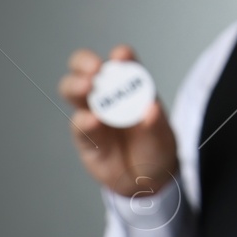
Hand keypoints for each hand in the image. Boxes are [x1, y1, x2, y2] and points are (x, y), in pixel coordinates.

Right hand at [58, 44, 178, 198]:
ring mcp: (92, 115)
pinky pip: (79, 126)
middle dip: (85, 63)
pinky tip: (93, 120)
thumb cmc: (156, 148)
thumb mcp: (163, 137)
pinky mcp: (85, 138)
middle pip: (85, 69)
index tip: (122, 55)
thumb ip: (156, 124)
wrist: (148, 181)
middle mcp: (107, 96)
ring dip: (76, 86)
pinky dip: (84, 121)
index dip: (121, 56)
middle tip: (94, 70)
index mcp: (130, 85)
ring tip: (87, 87)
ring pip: (73, 92)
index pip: (122, 63)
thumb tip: (152, 109)